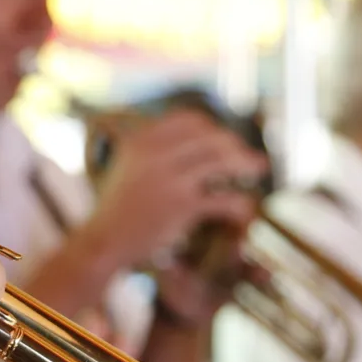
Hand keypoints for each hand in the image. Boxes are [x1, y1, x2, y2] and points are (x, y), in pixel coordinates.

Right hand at [84, 110, 263, 273]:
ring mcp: (169, 180)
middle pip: (211, 137)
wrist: (103, 241)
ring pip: (222, 161)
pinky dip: (240, 203)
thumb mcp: (127, 165)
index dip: (213, 127)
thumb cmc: (117, 207)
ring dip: (246, 164)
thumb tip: (190, 137)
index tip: (224, 140)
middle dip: (236, 146)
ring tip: (258, 171)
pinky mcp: (182, 207)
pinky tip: (246, 209)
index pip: (189, 120)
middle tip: (250, 158)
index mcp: (142, 139)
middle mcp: (155, 154)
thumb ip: (152, 148)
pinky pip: (223, 199)